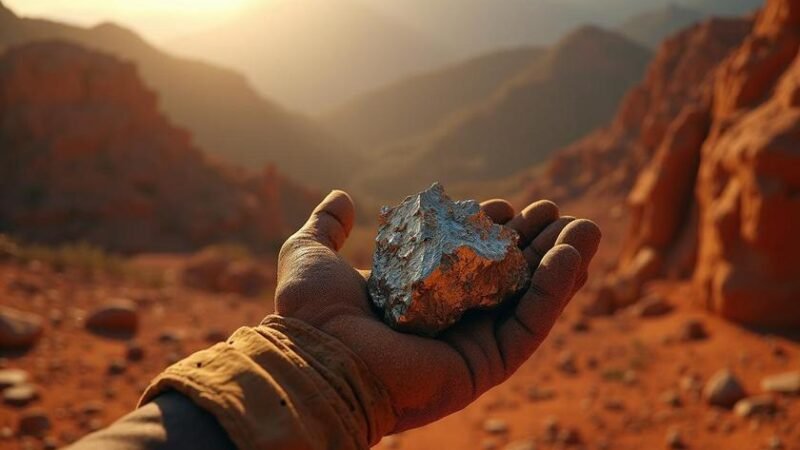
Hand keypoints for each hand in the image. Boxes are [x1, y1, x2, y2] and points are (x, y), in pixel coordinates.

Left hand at [275, 191, 600, 432]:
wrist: (317, 357)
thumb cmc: (311, 313)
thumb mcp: (312, 255)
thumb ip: (326, 228)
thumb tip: (341, 197)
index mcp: (419, 298)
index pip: (469, 260)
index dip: (491, 230)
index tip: (503, 205)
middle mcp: (450, 322)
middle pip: (507, 279)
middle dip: (535, 243)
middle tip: (556, 211)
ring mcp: (471, 345)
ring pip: (529, 301)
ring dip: (561, 264)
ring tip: (586, 227)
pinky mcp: (487, 366)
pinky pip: (531, 326)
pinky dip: (556, 291)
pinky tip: (573, 255)